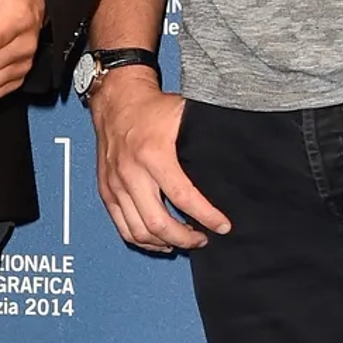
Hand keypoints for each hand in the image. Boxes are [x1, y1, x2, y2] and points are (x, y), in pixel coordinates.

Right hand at [91, 71, 229, 252]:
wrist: (117, 100)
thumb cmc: (150, 108)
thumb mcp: (183, 115)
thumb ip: (205, 136)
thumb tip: (235, 155)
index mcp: (153, 154)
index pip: (182, 197)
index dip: (206, 216)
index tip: (222, 225)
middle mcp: (131, 173)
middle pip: (158, 223)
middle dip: (185, 238)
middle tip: (204, 239)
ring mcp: (116, 185)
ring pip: (139, 231)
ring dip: (164, 242)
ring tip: (184, 240)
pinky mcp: (107, 191)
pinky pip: (122, 227)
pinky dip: (142, 240)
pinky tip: (159, 240)